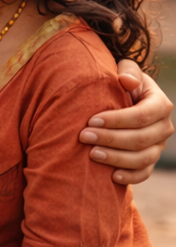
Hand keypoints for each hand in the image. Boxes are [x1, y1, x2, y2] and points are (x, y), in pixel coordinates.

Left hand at [80, 60, 173, 183]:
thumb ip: (127, 71)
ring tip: (91, 154)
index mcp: (160, 104)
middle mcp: (163, 127)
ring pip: (143, 158)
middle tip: (84, 136)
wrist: (119, 98)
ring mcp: (158, 146)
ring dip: (117, 158)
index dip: (117, 120)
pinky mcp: (149, 160)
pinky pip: (144, 173)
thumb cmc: (119, 82)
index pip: (142, 115)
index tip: (91, 120)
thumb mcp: (124, 70)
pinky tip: (111, 177)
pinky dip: (130, 177)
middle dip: (110, 139)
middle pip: (141, 138)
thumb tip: (127, 82)